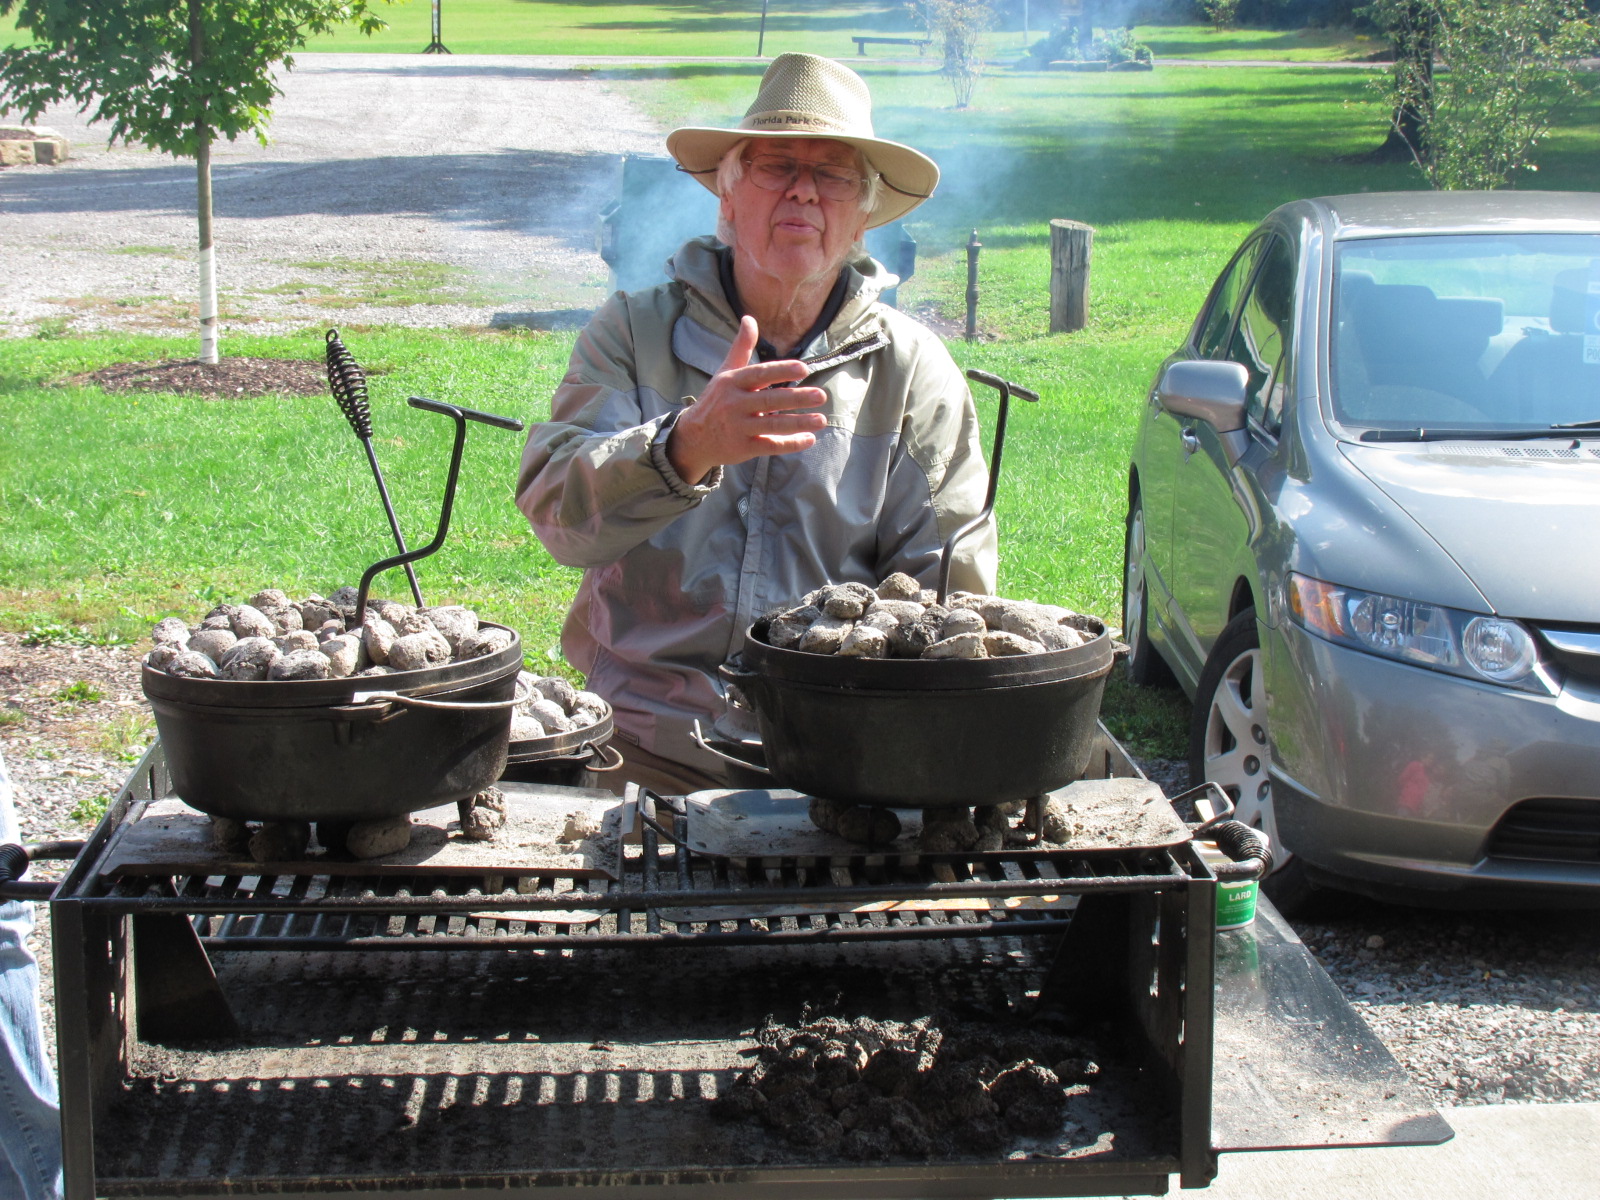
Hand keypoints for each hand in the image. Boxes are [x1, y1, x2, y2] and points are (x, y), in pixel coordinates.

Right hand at [666, 316, 827, 485]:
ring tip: (821, 420)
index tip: (804, 369)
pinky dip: (790, 444)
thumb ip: (742, 347)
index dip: (782, 371)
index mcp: (733, 383)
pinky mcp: (743, 448)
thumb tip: (749, 318)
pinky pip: (770, 446)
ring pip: (773, 425)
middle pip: (770, 401)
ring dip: (799, 423)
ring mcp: (739, 428)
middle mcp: (735, 404)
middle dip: (796, 398)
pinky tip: (809, 439)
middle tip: (821, 396)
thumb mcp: (726, 373)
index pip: (760, 374)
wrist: (694, 437)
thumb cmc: (716, 400)